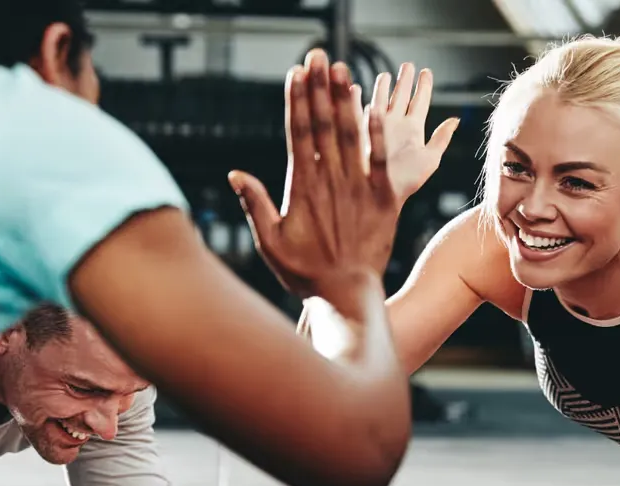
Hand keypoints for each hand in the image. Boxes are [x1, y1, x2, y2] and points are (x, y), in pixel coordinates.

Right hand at [229, 48, 399, 309]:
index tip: (294, 74)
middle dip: (319, 88)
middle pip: (323, 125)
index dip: (296, 101)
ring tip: (341, 70)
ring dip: (346, 100)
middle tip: (317, 55)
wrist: (346, 296)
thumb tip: (235, 174)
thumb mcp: (270, 242)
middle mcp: (330, 182)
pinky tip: (375, 108)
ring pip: (351, 135)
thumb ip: (254, 205)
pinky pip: (381, 161)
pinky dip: (378, 135)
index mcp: (302, 188)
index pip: (298, 134)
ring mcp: (358, 189)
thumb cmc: (304, 273)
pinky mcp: (384, 199)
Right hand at [358, 63, 458, 200]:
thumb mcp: (429, 159)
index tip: (426, 71)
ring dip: (383, 86)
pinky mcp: (359, 131)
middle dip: (404, 80)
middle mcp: (394, 125)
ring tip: (386, 74)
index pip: (419, 102)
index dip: (423, 86)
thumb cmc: (406, 182)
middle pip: (400, 96)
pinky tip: (356, 88)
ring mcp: (376, 127)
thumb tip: (456, 119)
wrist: (381, 195)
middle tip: (408, 65)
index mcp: (412, 130)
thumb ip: (441, 138)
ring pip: (380, 99)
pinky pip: (358, 111)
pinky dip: (356, 99)